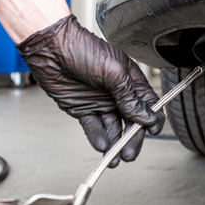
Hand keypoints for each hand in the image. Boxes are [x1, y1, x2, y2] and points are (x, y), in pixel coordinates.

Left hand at [17, 16, 164, 166]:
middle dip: (132, 139)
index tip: (153, 132)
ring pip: (112, 128)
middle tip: (129, 153)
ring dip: (115, 143)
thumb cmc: (83, 48)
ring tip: (114, 157)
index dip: (152, 119)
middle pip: (131, 122)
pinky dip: (98, 137)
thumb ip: (129, 96)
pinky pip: (93, 127)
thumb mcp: (113, 71)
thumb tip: (146, 116)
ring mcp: (100, 102)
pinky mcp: (82, 109)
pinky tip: (101, 145)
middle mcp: (117, 93)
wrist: (51, 48)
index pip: (148, 104)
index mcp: (130, 80)